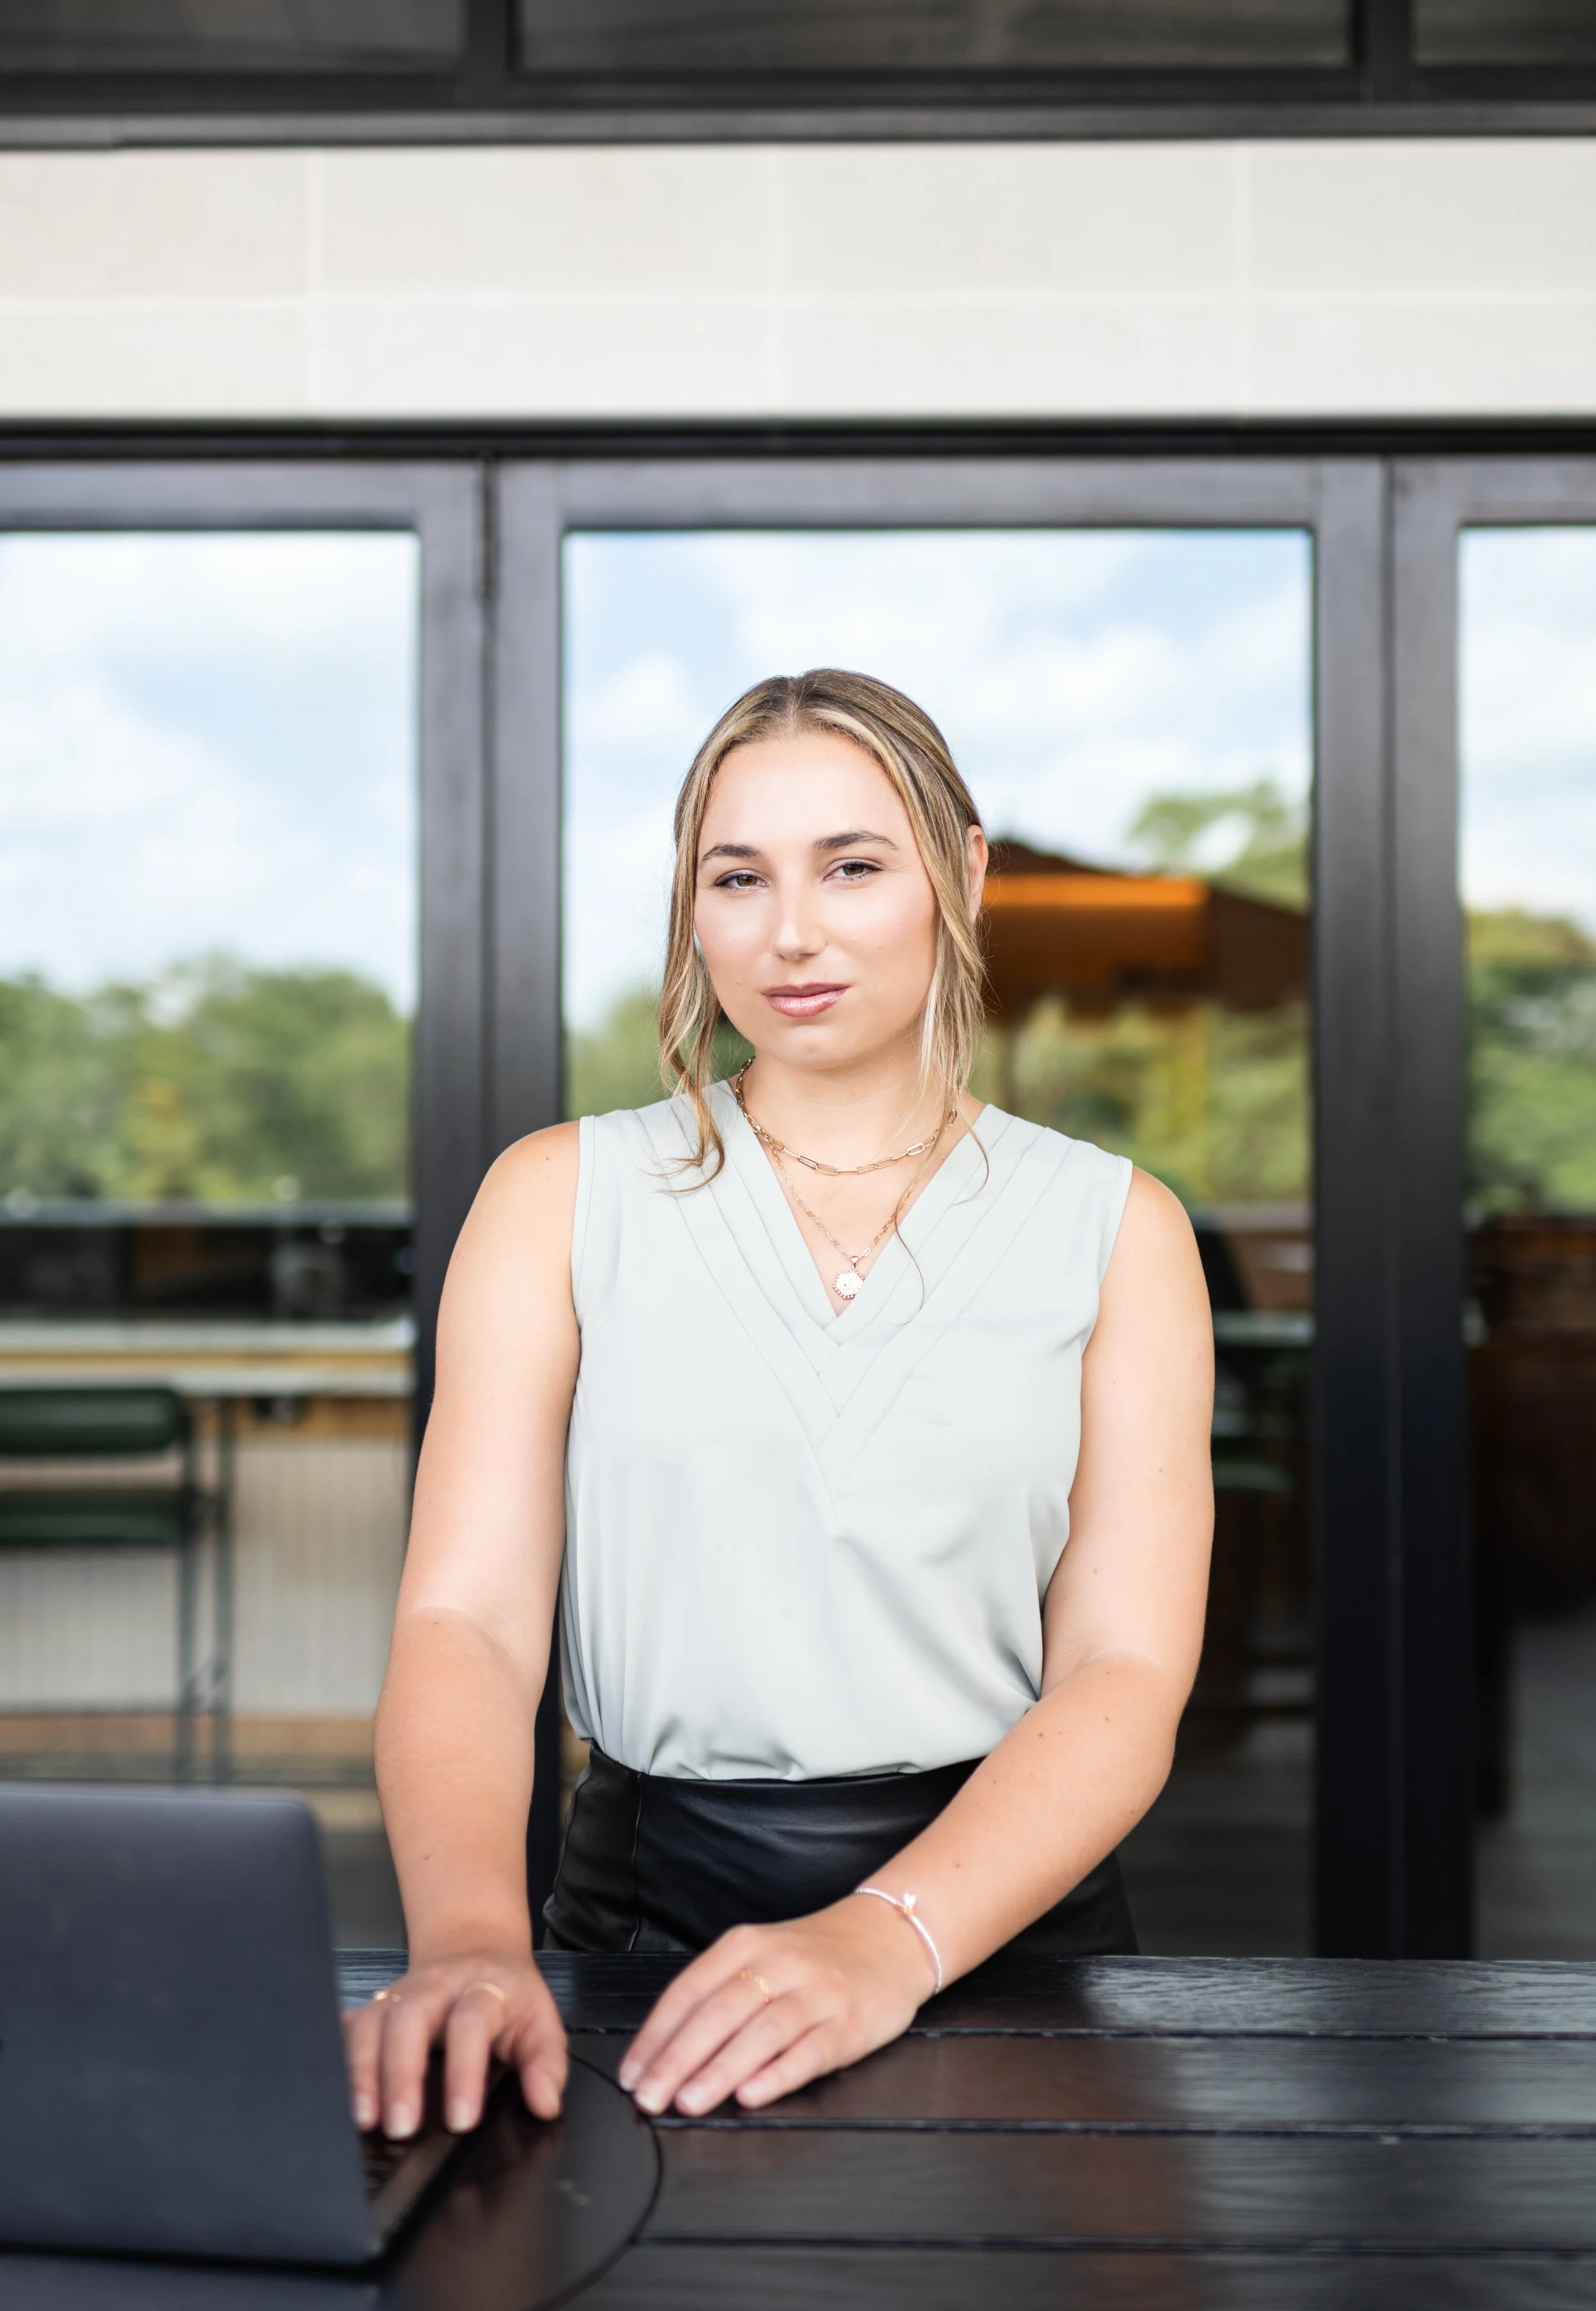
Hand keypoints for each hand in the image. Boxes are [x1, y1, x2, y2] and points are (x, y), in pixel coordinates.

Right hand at [342, 1948, 566, 2138]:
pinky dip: (336, 2056)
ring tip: (363, 2119)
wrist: (475, 1948)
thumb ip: (547, 2063)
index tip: (461, 2120)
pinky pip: (348, 2027)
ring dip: (362, 2072)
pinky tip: (331, 2088)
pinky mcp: (374, 2006)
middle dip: (401, 2074)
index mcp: (484, 1987)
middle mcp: (436, 1987)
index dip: (465, 2072)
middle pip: (410, 2018)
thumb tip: (544, 2103)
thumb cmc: (509, 1995)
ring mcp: (400, 1993)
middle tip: (402, 2127)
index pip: (471, 2023)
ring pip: (371, 2022)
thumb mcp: (542, 2022)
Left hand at [618, 1895, 934, 2116]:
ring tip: (688, 2102)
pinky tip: (752, 2095)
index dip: (656, 2034)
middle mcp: (779, 1964)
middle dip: (678, 2059)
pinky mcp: (848, 2023)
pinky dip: (777, 2074)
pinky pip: (809, 2052)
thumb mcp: (762, 1955)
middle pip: (720, 2012)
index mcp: (747, 1945)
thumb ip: (719, 1993)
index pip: (689, 1989)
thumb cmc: (814, 1956)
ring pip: (760, 2032)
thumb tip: (664, 2050)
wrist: (891, 1936)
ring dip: (720, 2070)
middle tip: (649, 2098)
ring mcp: (816, 1993)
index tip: (631, 2073)